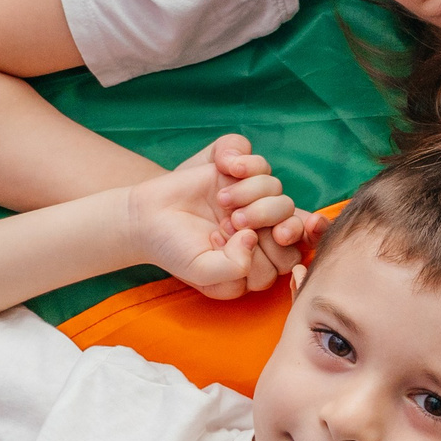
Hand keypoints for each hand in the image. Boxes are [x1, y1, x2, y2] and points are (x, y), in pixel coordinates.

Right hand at [125, 135, 301, 297]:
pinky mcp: (244, 177)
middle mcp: (262, 234)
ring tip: (222, 202)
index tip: (226, 244)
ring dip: (252, 197)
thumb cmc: (175, 249)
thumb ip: (234, 268)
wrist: (147, 216)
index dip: (263, 251)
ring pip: (283, 200)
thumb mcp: (202, 271)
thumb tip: (254, 238)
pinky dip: (247, 168)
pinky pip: (263, 169)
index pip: (287, 261)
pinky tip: (225, 171)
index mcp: (257, 264)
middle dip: (263, 224)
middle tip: (225, 223)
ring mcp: (255, 204)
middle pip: (292, 229)